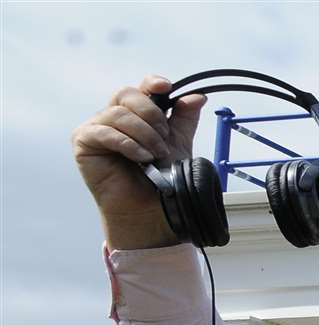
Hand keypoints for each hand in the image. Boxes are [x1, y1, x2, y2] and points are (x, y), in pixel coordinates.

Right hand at [72, 77, 204, 249]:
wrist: (151, 210)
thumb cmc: (162, 179)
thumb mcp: (178, 144)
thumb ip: (183, 120)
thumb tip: (197, 97)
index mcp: (136, 114)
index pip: (140, 89)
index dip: (151, 83)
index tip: (165, 86)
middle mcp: (114, 116)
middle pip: (127, 94)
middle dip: (151, 114)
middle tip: (164, 138)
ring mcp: (96, 127)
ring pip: (118, 114)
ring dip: (143, 134)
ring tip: (155, 155)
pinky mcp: (83, 142)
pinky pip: (105, 132)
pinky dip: (127, 144)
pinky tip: (140, 158)